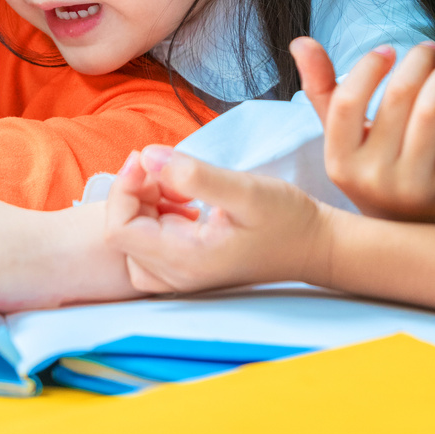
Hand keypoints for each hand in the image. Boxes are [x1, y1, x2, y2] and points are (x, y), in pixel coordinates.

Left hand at [104, 146, 330, 293]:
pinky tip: (186, 201)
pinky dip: (157, 216)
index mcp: (185, 261)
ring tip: (180, 186)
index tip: (148, 160)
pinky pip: (150, 244)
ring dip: (145, 204)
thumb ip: (193, 174)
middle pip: (122, 232)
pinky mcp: (187, 268)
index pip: (118, 230)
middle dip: (136, 192)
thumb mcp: (244, 190)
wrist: (317, 246)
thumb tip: (146, 157)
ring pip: (132, 239)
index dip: (123, 189)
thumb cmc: (287, 220)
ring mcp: (181, 276)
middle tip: (169, 169)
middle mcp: (176, 276)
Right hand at [295, 37, 434, 223]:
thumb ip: (323, 91)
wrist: (417, 231)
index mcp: (339, 162)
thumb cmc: (376, 173)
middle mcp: (372, 176)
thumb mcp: (343, 141)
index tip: (387, 51)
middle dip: (418, 61)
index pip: (347, 103)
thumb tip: (300, 41)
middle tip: (428, 50)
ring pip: (433, 109)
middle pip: (398, 97)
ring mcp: (413, 185)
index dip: (368, 67)